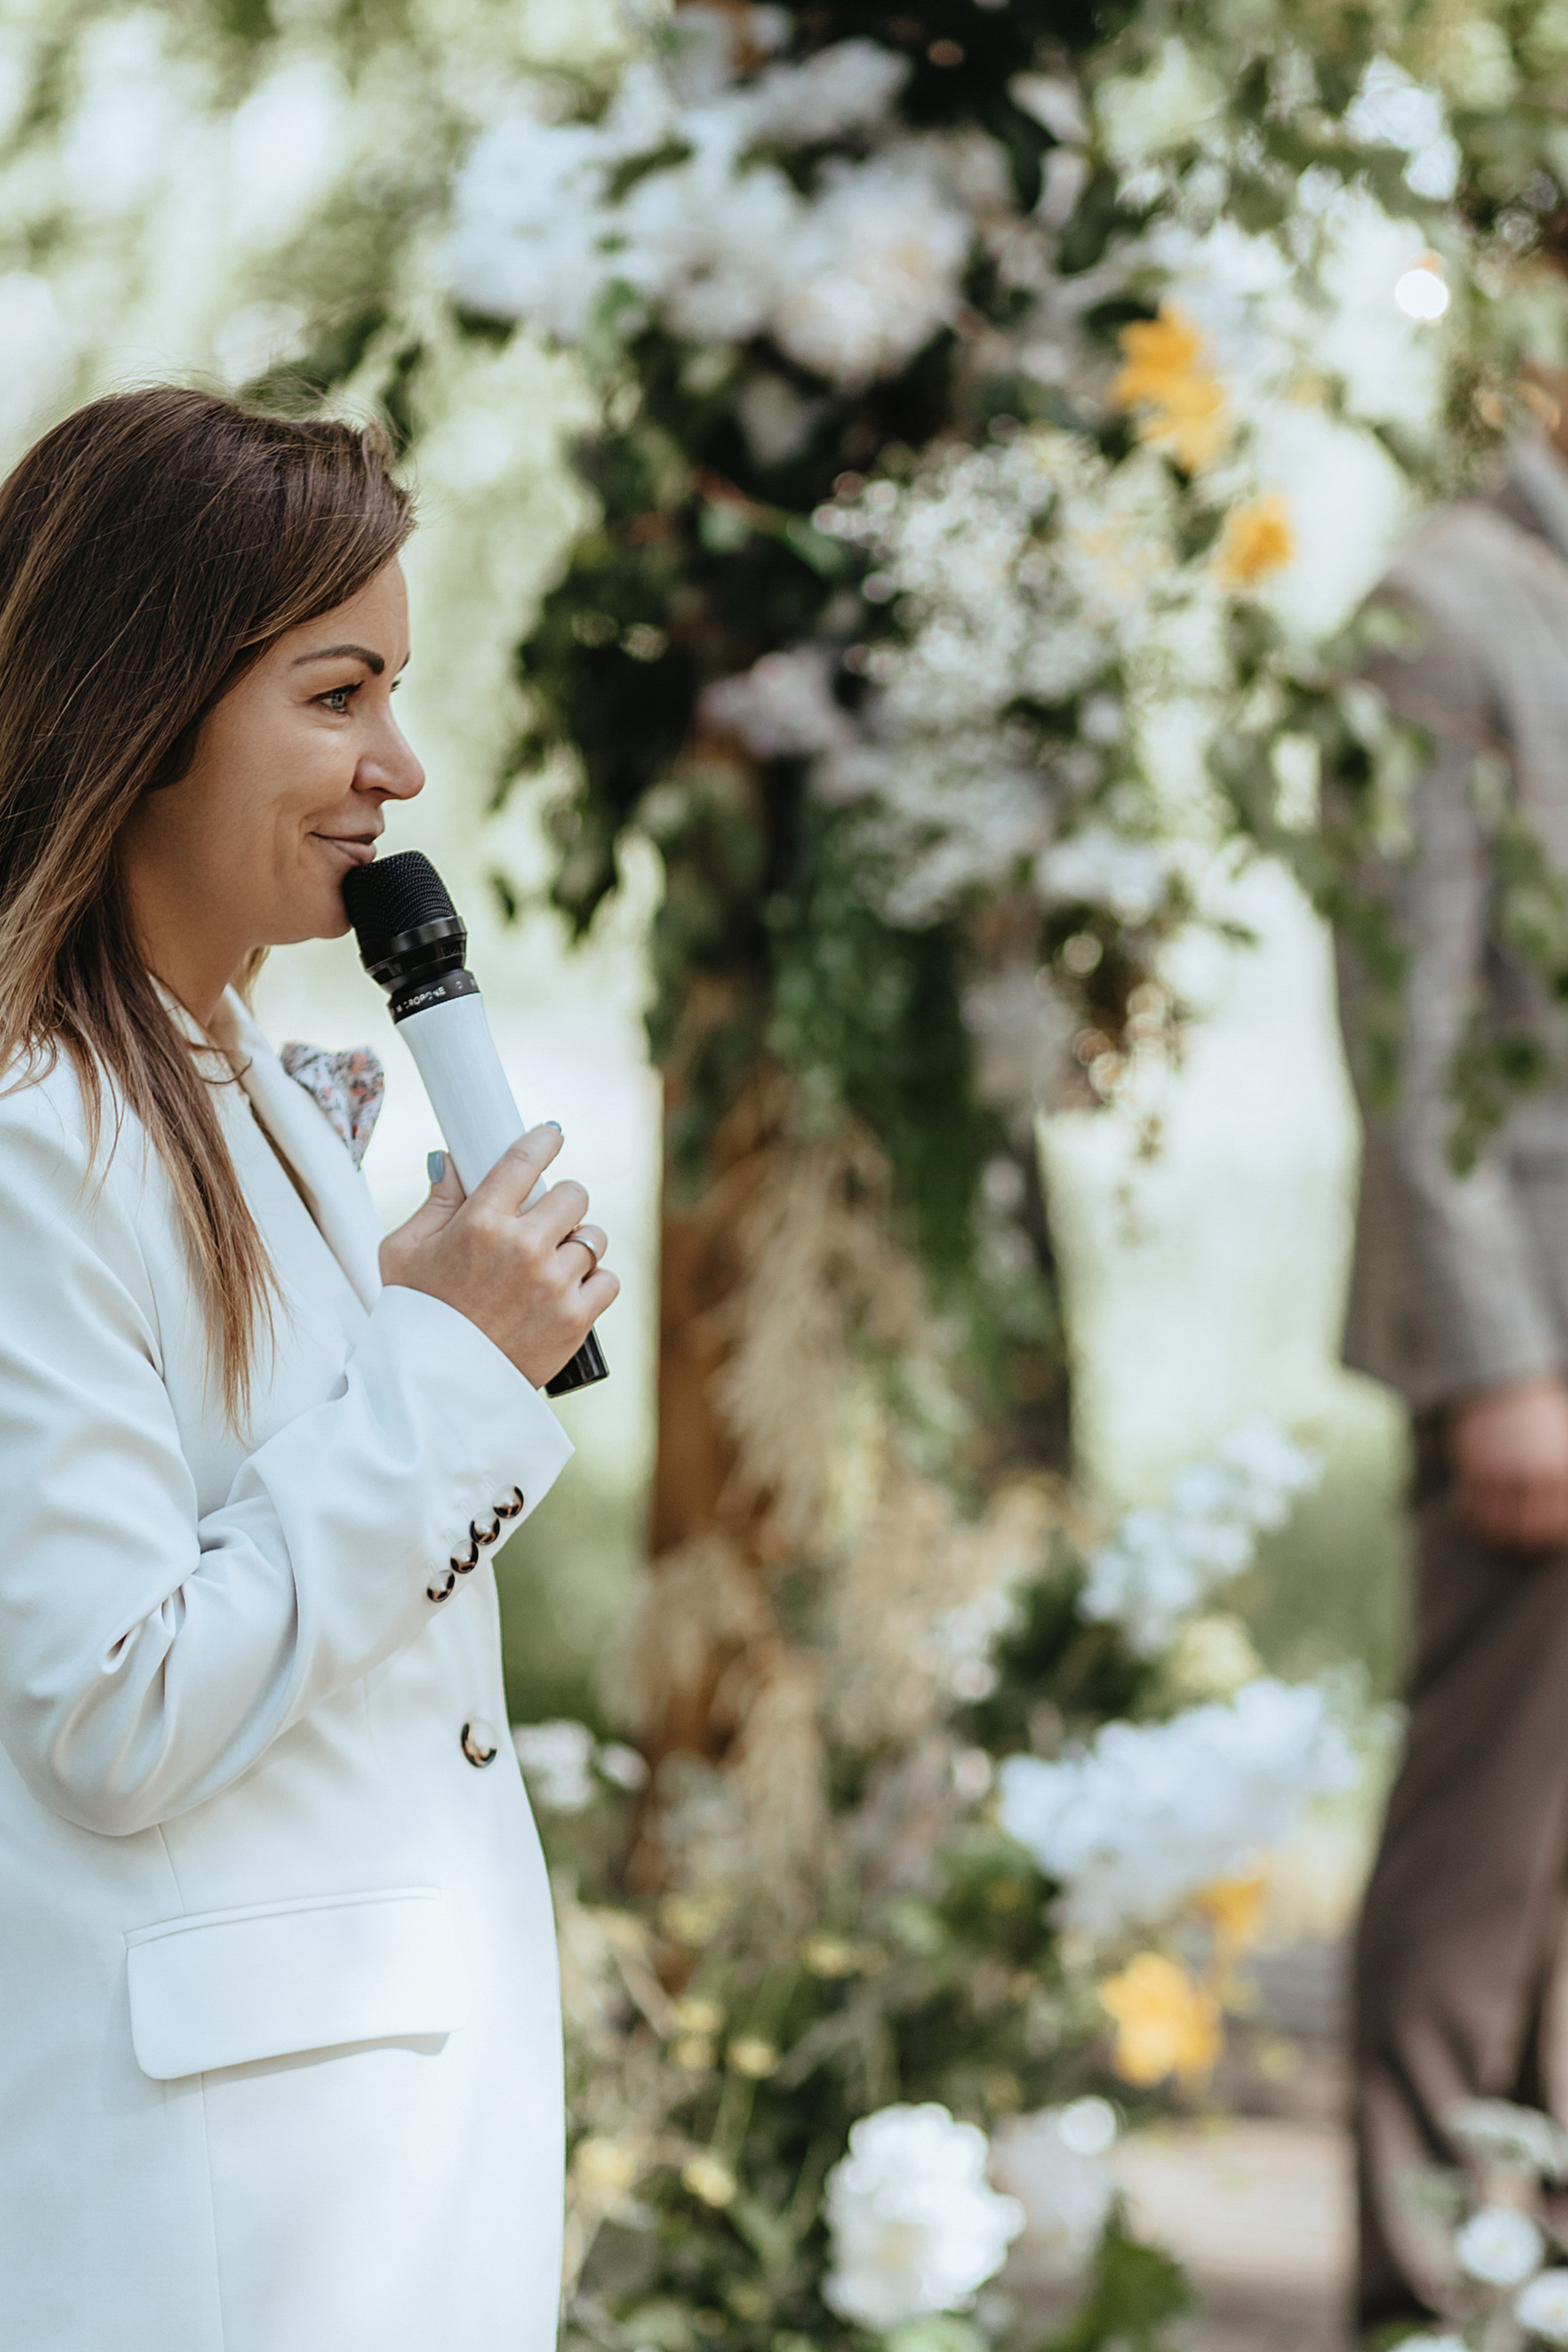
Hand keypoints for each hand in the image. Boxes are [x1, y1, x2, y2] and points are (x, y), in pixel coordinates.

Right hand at [378, 1125, 617, 1388]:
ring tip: (553, 1262)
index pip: (526, 1159)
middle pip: (572, 1194)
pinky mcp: (576, 1319)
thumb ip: (435, 1202)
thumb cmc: (415, 1317)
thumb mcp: (403, 1252)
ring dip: (578, 1244)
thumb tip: (450, 1159)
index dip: (545, 1140)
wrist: (436, 1389)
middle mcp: (522, 1248)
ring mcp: (553, 1284)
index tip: (552, 1135)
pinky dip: (593, 1284)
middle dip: (560, 1202)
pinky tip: (568, 1291)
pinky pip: (609, 1279)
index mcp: (480, 1223)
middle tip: (545, 1220)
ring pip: (594, 1237)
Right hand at [1448, 1376, 1567, 1549]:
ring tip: (1488, 1528)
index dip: (1547, 1535)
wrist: (1498, 1378)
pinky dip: (1469, 1515)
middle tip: (1511, 1538)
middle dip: (1519, 1539)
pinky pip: (1471, 1508)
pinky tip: (1468, 1512)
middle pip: (1527, 1531)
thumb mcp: (1560, 1437)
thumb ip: (1560, 1470)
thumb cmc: (1535, 1406)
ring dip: (1492, 1531)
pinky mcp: (1474, 1469)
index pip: (1558, 1523)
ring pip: (1496, 1524)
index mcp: (1560, 1471)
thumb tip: (1556, 1499)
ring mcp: (1502, 1474)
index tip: (1538, 1537)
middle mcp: (1534, 1477)